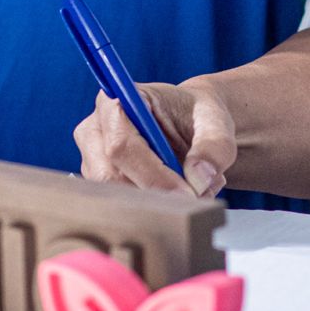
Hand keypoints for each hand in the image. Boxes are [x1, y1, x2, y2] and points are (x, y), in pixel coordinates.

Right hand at [73, 81, 235, 197]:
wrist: (193, 127)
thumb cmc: (198, 116)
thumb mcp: (216, 122)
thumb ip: (214, 146)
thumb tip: (199, 178)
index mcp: (115, 102)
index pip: (121, 145)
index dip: (152, 174)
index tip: (187, 192)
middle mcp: (95, 131)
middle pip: (110, 177)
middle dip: (155, 194)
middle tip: (196, 198)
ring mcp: (93, 161)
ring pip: (116, 198)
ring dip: (159, 203)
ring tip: (196, 188)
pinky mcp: (101, 185)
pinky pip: (123, 208)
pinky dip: (156, 208)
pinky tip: (180, 194)